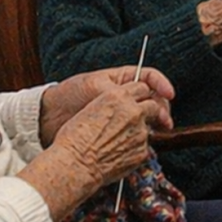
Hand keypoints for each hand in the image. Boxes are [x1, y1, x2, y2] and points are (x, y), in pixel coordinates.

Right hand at [23, 81, 168, 221]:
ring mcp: (140, 131)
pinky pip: (145, 147)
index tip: (139, 100)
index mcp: (118, 96)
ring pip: (149, 127)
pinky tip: (120, 152)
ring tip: (120, 141)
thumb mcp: (91, 108)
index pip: (142, 87)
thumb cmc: (75, 139)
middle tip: (137, 120)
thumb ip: (113, 104)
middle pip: (153, 105)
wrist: (75, 164)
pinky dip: (136, 148)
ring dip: (140, 131)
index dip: (140, 95)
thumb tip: (122, 107)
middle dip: (148, 111)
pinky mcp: (142, 151)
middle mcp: (133, 111)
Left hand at [39, 65, 173, 145]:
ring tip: (156, 132)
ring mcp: (124, 115)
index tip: (169, 94)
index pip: (150, 78)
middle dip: (163, 109)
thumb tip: (134, 95)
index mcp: (123, 80)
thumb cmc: (70, 95)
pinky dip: (143, 139)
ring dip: (156, 125)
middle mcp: (127, 97)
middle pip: (155, 100)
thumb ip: (114, 90)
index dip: (162, 85)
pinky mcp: (119, 132)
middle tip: (164, 120)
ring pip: (149, 118)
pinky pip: (137, 134)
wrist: (51, 117)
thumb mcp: (93, 86)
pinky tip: (144, 142)